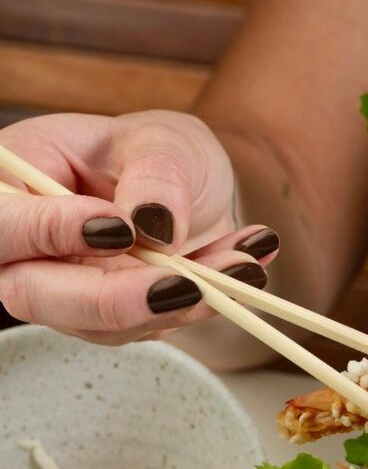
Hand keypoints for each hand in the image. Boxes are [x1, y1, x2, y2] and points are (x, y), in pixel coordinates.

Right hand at [0, 110, 279, 344]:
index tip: (120, 229)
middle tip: (187, 285)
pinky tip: (243, 268)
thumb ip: (156, 174)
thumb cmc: (161, 152)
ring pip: (100, 323)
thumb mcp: (165, 140)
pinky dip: (201, 304)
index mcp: (14, 184)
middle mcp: (28, 248)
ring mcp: (64, 291)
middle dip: (116, 298)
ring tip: (242, 264)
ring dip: (178, 302)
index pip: (3, 223)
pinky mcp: (108, 320)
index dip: (51, 232)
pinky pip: (148, 327)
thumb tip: (148, 224)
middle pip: (34, 294)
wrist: (194, 188)